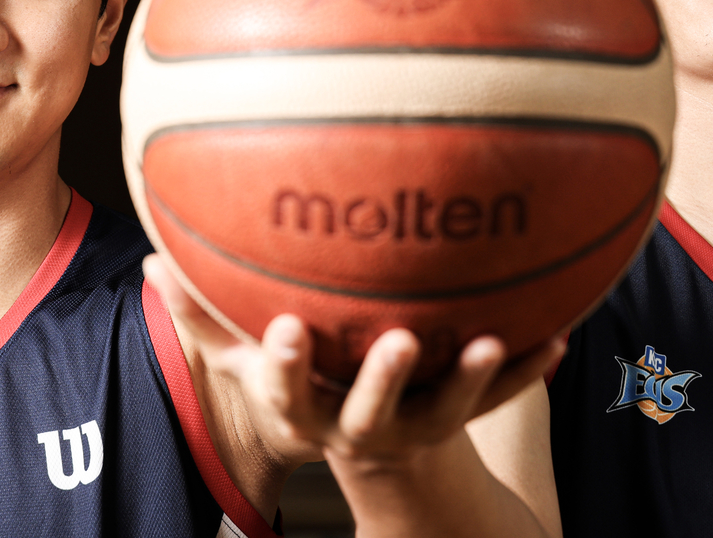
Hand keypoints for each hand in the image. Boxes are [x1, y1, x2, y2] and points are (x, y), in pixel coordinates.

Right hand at [142, 252, 562, 467]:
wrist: (375, 453)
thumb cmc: (305, 387)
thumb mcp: (246, 359)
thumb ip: (204, 314)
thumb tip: (153, 257)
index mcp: (306, 413)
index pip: (287, 394)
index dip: (285, 365)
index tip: (287, 326)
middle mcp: (360, 427)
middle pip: (370, 411)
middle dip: (385, 379)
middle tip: (404, 339)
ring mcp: (414, 429)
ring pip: (446, 413)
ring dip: (472, 379)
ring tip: (495, 341)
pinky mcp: (460, 423)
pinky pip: (500, 403)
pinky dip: (528, 372)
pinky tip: (559, 335)